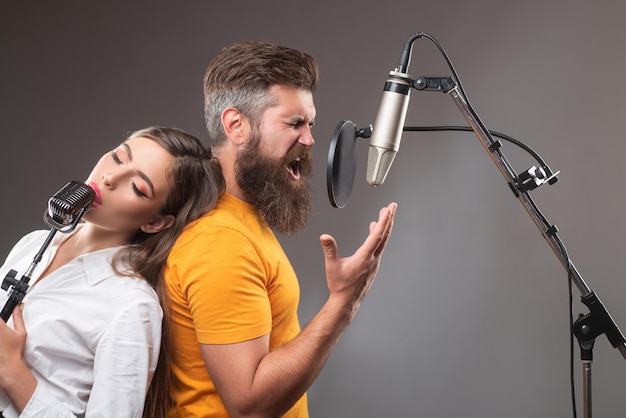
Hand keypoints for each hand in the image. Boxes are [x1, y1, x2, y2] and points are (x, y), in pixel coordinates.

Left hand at [0, 306, 27, 385]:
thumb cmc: (14, 350)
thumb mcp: (21, 332)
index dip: (1, 318)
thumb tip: (17, 308)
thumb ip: (18, 317)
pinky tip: (1, 343)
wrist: (7, 364)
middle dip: (0, 326)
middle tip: (3, 333)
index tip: (3, 321)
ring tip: (2, 339)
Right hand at [319, 202, 396, 319]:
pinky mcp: (372, 266)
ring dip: (384, 227)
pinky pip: (378, 247)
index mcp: (364, 258)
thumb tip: (324, 236)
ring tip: (384, 215)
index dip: (383, 221)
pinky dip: (379, 236)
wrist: (346, 302)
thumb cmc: (339, 285)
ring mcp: (374, 263)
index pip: (377, 236)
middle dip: (389, 219)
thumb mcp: (332, 266)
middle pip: (384, 236)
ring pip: (382, 242)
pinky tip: (373, 231)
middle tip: (393, 206)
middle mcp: (373, 259)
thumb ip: (330, 250)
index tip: (388, 209)